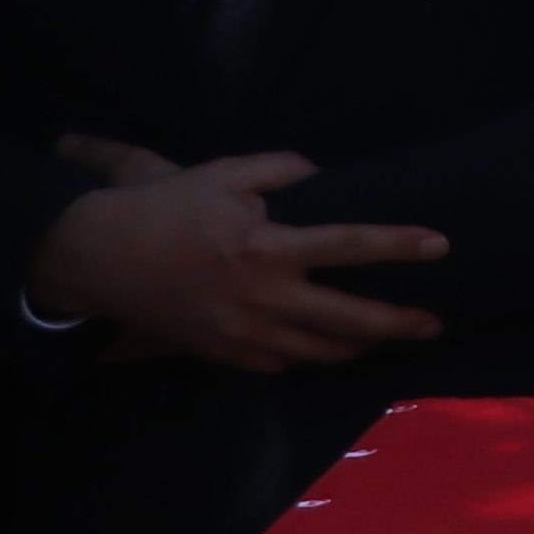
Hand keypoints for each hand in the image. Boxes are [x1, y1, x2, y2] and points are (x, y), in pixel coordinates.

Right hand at [23, 148, 445, 374]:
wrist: (92, 259)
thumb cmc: (160, 209)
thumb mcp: (221, 172)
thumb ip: (280, 169)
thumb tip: (322, 176)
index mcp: (264, 247)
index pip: (349, 246)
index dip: (398, 245)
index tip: (440, 245)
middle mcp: (261, 298)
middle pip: (347, 321)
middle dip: (397, 324)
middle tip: (433, 324)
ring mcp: (241, 333)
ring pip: (318, 352)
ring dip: (359, 347)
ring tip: (389, 338)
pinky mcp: (222, 354)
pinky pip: (280, 364)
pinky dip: (310, 357)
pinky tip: (329, 348)